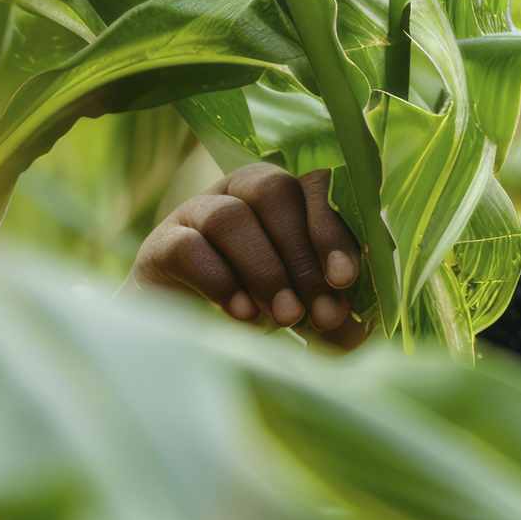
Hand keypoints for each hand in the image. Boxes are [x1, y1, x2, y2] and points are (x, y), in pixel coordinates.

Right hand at [130, 164, 366, 348]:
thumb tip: (362, 333)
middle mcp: (238, 192)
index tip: (344, 279)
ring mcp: (193, 212)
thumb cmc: (253, 306)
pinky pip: (189, 247)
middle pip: (275, 192)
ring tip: (283, 318)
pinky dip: (220, 281)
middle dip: (301, 254)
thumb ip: (330, 313)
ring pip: (231, 217)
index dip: (331, 229)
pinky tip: (241, 314)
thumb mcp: (300, 307)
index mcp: (283, 195)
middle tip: (315, 312)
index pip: (314, 185)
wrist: (176, 332)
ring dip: (265, 269)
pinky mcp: (158, 245)